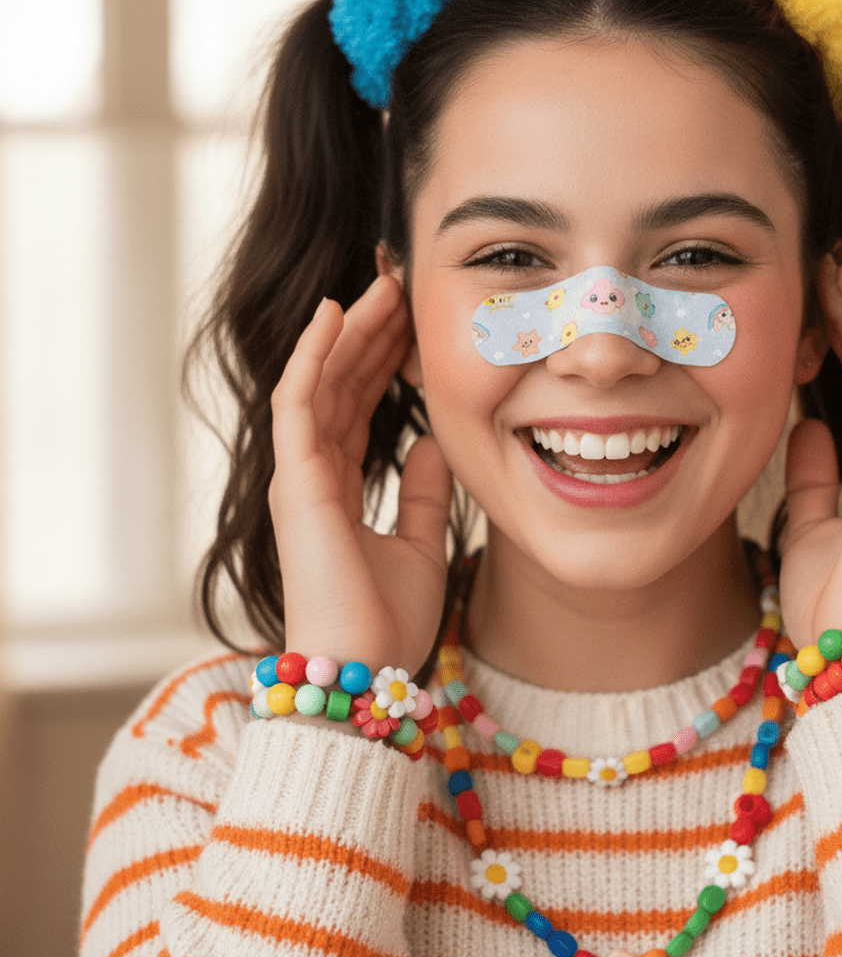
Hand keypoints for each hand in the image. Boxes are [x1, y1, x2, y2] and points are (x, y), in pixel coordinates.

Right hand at [268, 274, 451, 675]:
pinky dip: (316, 354)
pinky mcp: (295, 481)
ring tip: (380, 284)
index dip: (381, 358)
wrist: (366, 672)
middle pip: (339, 383)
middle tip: (399, 284)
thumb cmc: (388, 621)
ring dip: (349, 330)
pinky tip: (335, 314)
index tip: (411, 319)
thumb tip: (432, 443)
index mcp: (336, 486)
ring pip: (321, 381)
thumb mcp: (421, 543)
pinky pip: (301, 402)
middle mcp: (312, 473)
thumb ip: (422, 492)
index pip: (357, 404)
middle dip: (369, 332)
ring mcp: (299, 475)